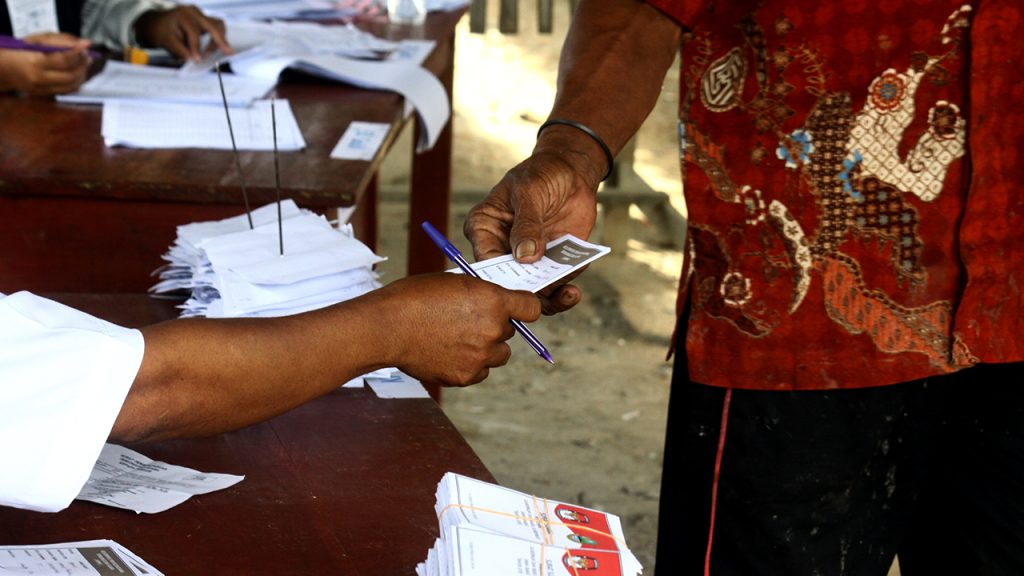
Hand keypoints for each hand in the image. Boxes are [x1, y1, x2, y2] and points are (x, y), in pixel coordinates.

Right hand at [0, 33, 90, 94]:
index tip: (86, 46)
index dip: (78, 54)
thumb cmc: (20, 50)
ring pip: (73, 85)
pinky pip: (68, 91)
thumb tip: (85, 43)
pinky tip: (78, 72)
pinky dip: (77, 81)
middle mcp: (40, 79)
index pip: (63, 60)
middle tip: (87, 55)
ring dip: (83, 74)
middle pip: (71, 75)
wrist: (4, 69)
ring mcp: (43, 89)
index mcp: (35, 62)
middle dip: (83, 65)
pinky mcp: (46, 95)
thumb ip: (61, 41)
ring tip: (84, 63)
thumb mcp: (37, 40)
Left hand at [134, 5, 231, 61]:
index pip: (194, 33)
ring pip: (218, 25)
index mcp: (183, 15)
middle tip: (227, 52)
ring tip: (213, 52)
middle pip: (214, 25)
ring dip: (219, 40)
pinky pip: (215, 28)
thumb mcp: (167, 41)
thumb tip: (193, 58)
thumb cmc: (161, 31)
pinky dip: (216, 38)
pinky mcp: (204, 20)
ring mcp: (200, 15)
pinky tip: (212, 48)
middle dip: (220, 40)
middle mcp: (194, 12)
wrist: (157, 24)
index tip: (197, 60)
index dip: (196, 48)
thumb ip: (180, 50)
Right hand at [372, 273, 541, 386]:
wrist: (386, 327)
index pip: (531, 308)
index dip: (523, 308)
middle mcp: (493, 329)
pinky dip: (470, 365)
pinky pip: (480, 372)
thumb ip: (478, 293)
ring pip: (498, 355)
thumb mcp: (453, 282)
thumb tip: (492, 302)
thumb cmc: (414, 298)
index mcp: (492, 300)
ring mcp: (481, 356)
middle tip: (469, 322)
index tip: (517, 310)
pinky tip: (448, 353)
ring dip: (486, 349)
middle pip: (511, 332)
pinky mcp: (467, 376)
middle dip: (495, 327)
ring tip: (458, 339)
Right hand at [464, 145, 599, 314]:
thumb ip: (527, 223)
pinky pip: (554, 288)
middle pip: (506, 283)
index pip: (484, 259)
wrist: (572, 174)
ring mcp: (526, 262)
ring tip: (567, 295)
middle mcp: (500, 250)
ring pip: (530, 293)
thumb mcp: (530, 192)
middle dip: (524, 295)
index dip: (497, 278)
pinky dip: (563, 293)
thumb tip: (524, 257)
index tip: (514, 289)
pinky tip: (572, 291)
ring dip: (548, 300)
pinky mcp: (550, 266)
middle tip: (543, 297)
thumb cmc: (541, 174)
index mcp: (484, 229)